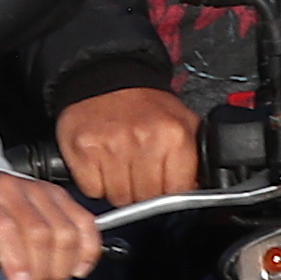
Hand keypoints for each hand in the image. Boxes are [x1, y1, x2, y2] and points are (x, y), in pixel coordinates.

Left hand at [0, 168, 101, 279]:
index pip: (3, 228)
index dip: (16, 260)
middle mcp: (7, 187)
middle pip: (38, 232)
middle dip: (41, 267)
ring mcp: (36, 188)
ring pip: (64, 229)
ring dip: (63, 262)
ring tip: (50, 277)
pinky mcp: (58, 193)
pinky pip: (83, 221)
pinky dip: (87, 248)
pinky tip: (77, 268)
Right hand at [50, 86, 199, 210]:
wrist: (108, 81)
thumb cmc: (145, 105)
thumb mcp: (183, 123)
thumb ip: (195, 157)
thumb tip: (196, 188)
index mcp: (173, 135)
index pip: (175, 191)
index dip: (169, 194)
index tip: (163, 187)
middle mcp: (143, 140)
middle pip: (145, 198)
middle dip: (142, 193)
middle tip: (138, 175)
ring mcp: (111, 146)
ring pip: (118, 197)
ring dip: (118, 189)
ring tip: (119, 167)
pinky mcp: (84, 150)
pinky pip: (93, 189)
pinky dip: (96, 184)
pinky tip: (101, 166)